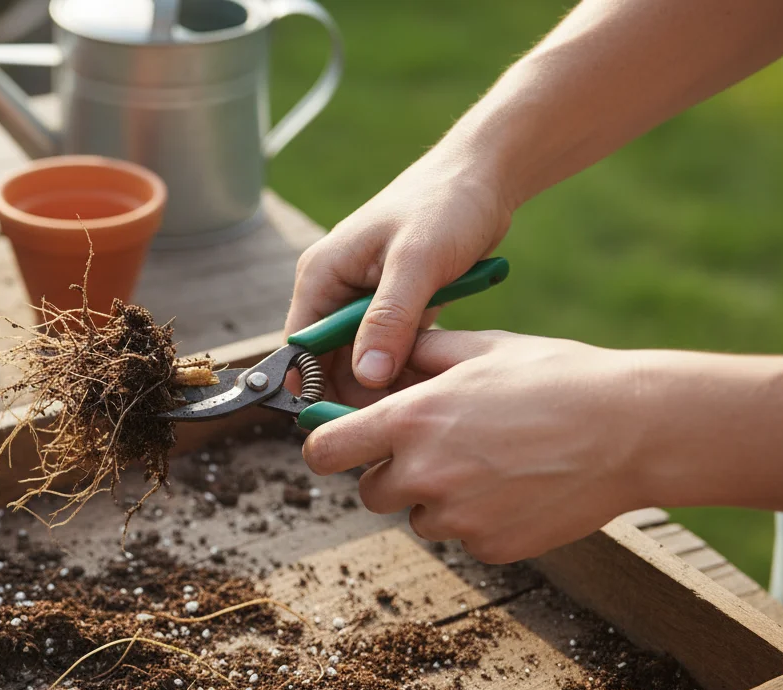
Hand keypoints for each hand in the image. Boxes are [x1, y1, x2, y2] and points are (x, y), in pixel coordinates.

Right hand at [285, 142, 513, 392]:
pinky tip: (432, 379)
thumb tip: (365, 375)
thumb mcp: (416, 262)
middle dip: (357, 390)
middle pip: (328, 362)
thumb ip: (389, 318)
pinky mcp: (394, 307)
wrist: (484, 176)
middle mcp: (334, 290)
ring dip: (386, 381)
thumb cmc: (445, 204)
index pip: (298, 348)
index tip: (344, 421)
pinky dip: (406, 366)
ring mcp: (364, 301)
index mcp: (321, 275)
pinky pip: (390, 350)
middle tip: (396, 414)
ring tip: (420, 397)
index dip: (313, 388)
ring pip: (361, 361)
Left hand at [302, 330, 650, 563]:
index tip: (337, 443)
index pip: (324, 450)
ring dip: (438, 498)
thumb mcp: (482, 349)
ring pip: (418, 517)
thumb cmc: (558, 378)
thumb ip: (420, 356)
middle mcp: (424, 473)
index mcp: (411, 420)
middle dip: (391, 473)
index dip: (326, 447)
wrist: (634, 429)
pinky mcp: (491, 546)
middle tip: (437, 449)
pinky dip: (481, 520)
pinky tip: (519, 488)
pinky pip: (465, 538)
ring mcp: (457, 517)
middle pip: (369, 491)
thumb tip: (382, 358)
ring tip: (492, 463)